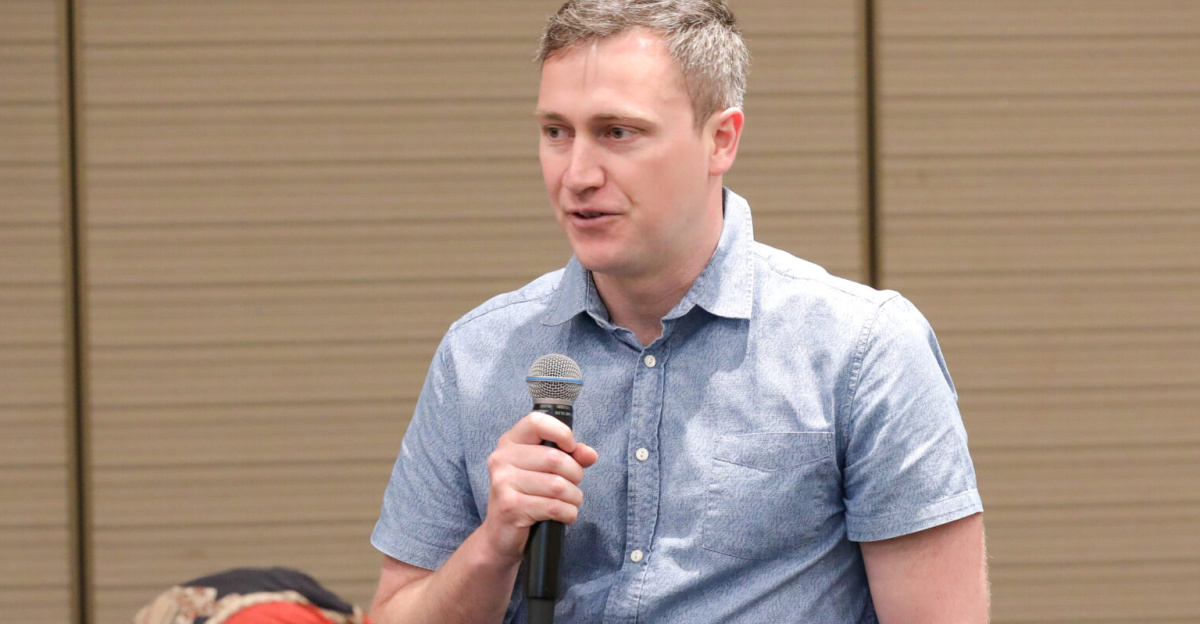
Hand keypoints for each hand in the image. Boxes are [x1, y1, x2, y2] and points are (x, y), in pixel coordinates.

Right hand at [479, 411, 598, 563]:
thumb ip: (570, 457)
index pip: (537, 422)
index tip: (571, 448)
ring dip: (573, 498)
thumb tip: (590, 454)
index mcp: (510, 443)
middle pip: (555, 458)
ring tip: (568, 503)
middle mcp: (502, 459)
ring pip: (558, 485)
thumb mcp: (546, 471)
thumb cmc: (527, 497)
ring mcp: (503, 482)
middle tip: (572, 486)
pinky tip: (563, 516)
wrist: (501, 536)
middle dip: (575, 475)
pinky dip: (567, 513)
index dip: (561, 432)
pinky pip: (554, 506)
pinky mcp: (510, 506)